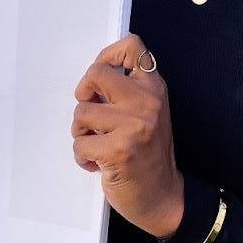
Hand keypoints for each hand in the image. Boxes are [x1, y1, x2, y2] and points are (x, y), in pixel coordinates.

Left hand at [72, 34, 183, 239]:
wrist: (163, 196)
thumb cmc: (148, 155)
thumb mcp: (148, 113)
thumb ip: (128, 91)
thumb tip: (92, 77)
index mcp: (154, 88)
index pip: (132, 46)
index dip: (106, 56)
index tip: (101, 82)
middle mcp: (148, 102)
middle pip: (95, 73)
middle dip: (83, 94)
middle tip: (91, 114)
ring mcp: (134, 126)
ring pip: (81, 112)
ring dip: (80, 133)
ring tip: (97, 144)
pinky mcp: (119, 151)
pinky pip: (80, 143)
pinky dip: (82, 156)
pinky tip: (97, 163)